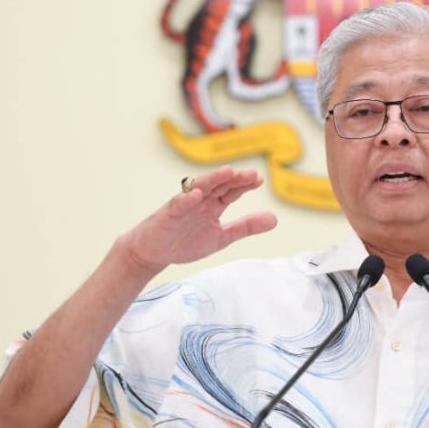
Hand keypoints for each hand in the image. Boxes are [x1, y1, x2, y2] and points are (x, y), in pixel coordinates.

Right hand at [115, 167, 276, 272]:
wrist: (153, 254)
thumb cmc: (186, 241)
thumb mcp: (222, 237)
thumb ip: (245, 226)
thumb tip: (275, 218)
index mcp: (213, 205)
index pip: (231, 191)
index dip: (244, 185)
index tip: (259, 179)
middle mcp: (200, 200)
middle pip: (219, 185)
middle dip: (234, 179)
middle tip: (251, 174)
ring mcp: (184, 205)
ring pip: (199, 188)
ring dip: (213, 180)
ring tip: (227, 173)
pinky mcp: (167, 214)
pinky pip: (177, 204)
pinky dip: (186, 199)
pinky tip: (197, 194)